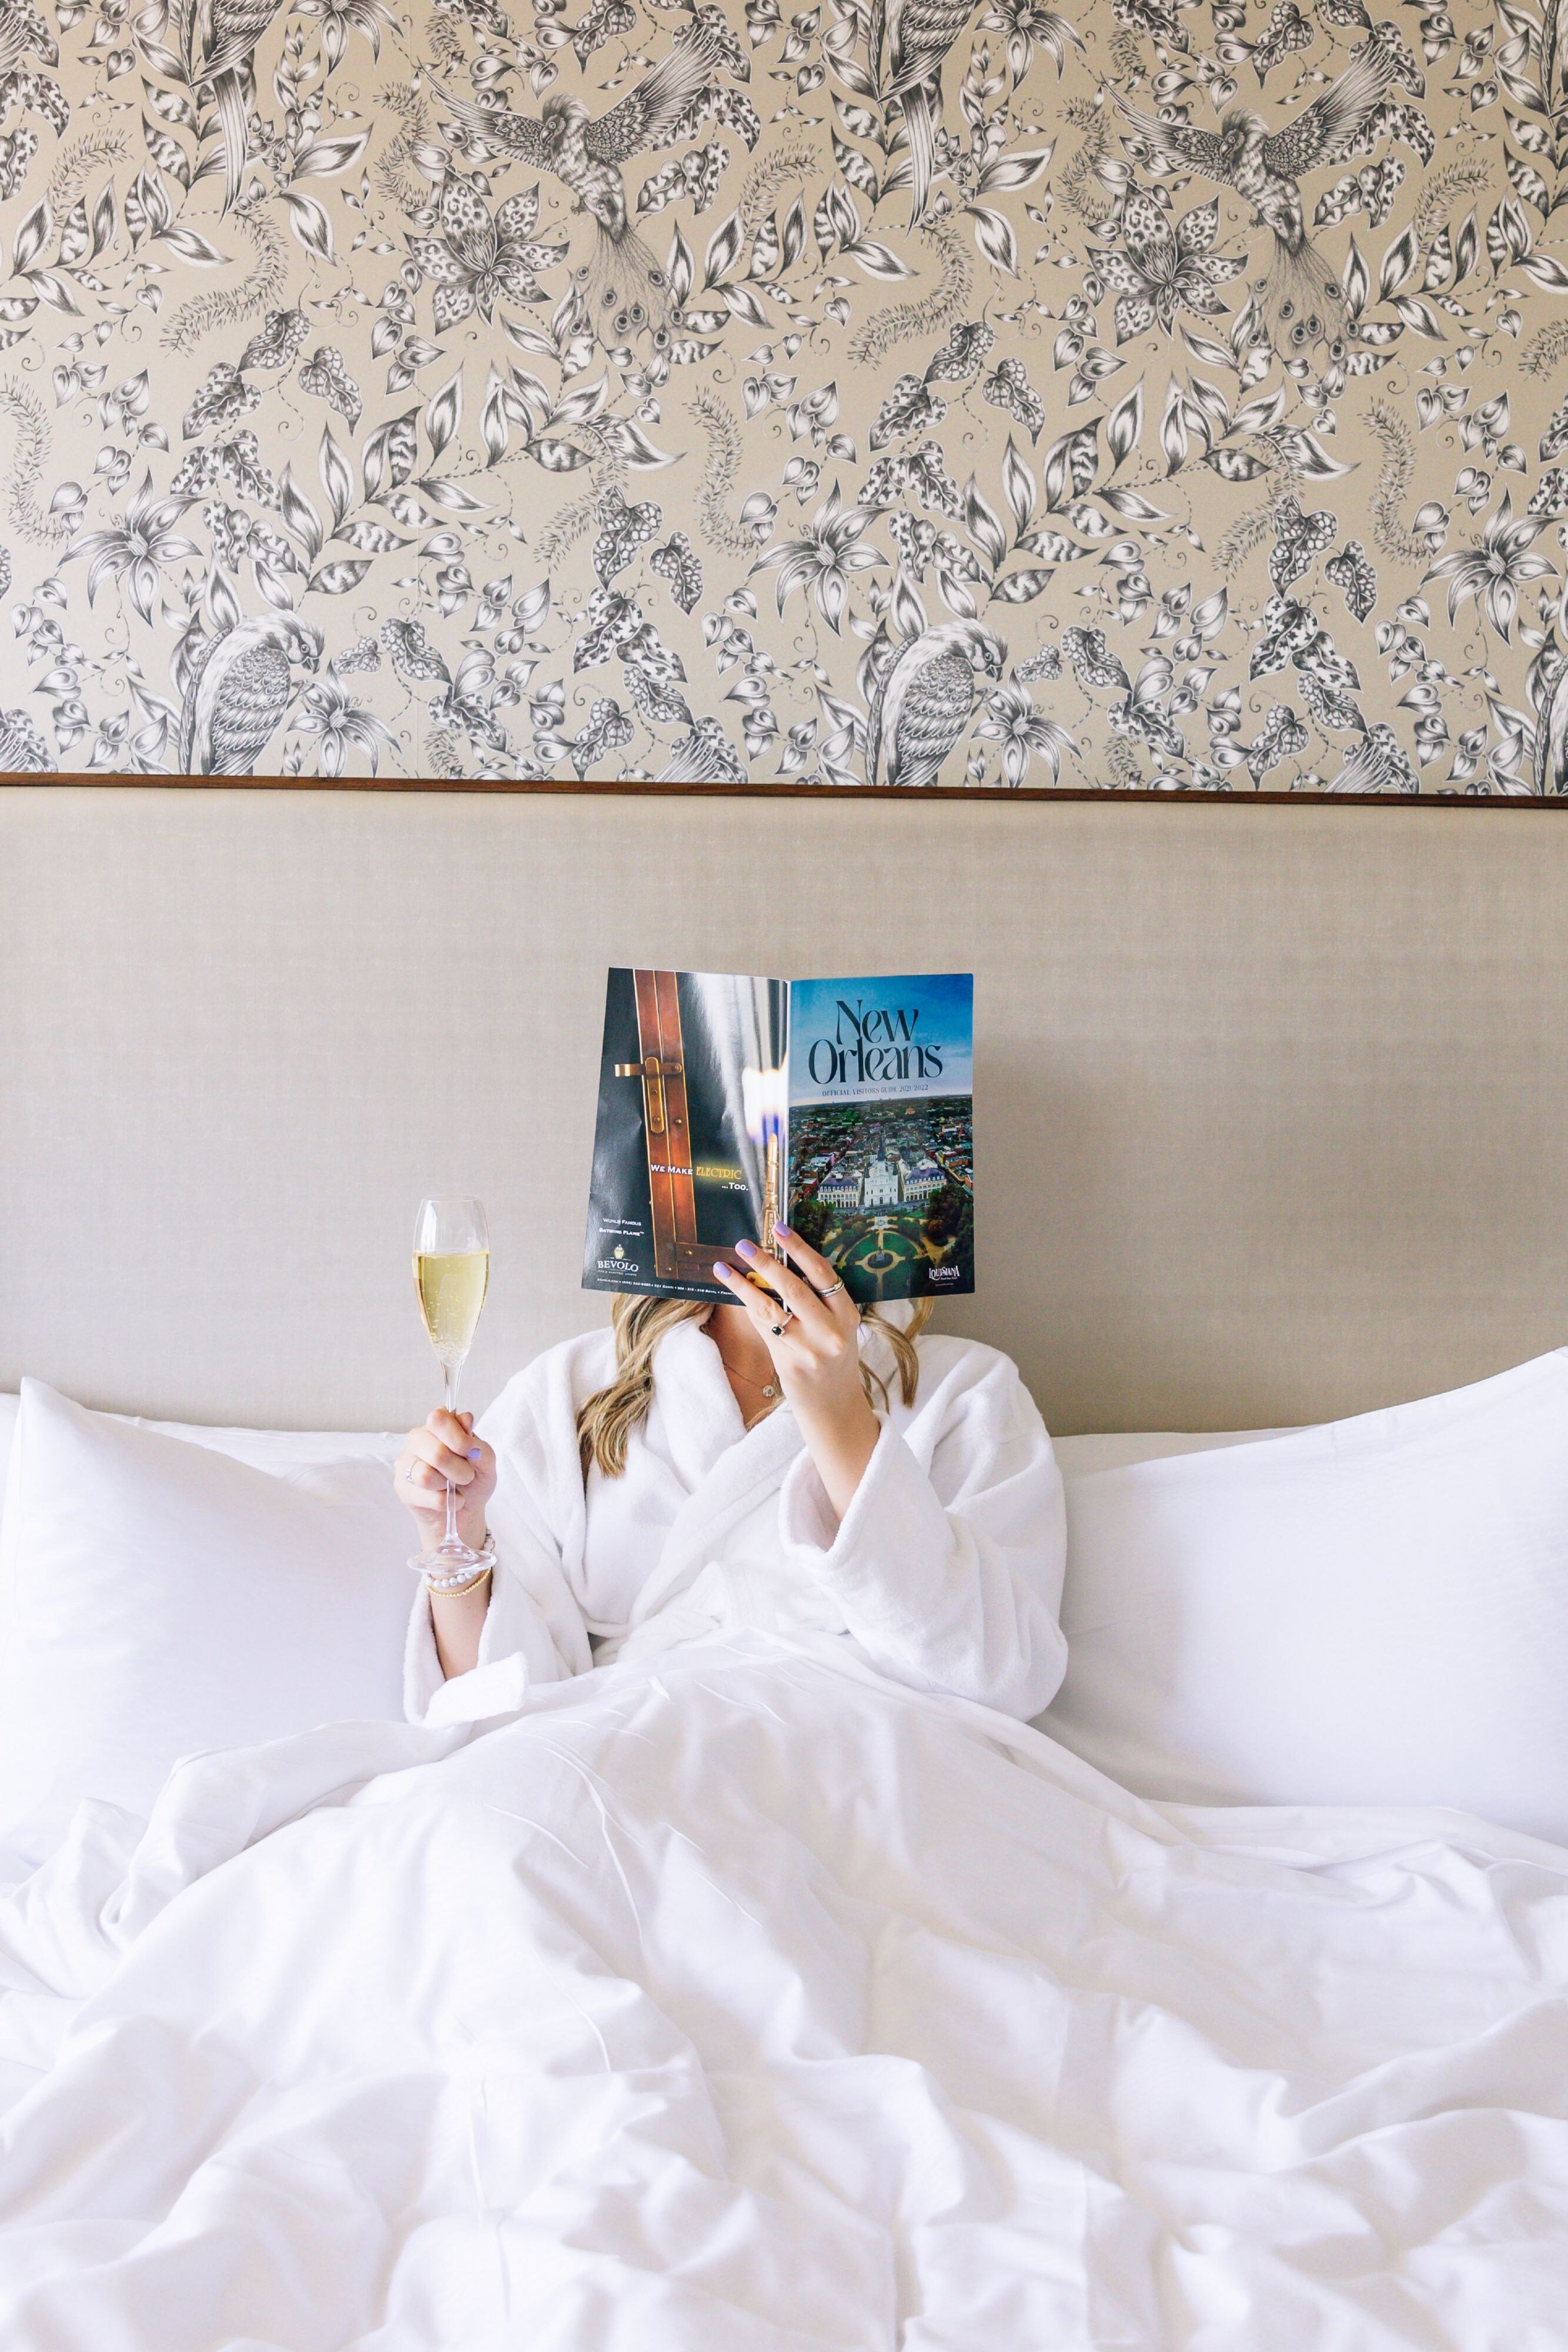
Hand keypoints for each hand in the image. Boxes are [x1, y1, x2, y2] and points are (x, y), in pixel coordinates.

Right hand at [396, 1409, 495, 1550]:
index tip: (471, 1452)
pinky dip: (445, 1502)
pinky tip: (448, 1500)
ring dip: (450, 1487)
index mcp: (438, 1425)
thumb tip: (466, 1421)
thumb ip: (478, 1443)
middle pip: (436, 1452)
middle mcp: (418, 1439)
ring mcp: (406, 1462)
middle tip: (467, 1476)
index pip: (438, 1418)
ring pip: (425, 1475)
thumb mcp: (486, 1462)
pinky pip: (425, 1496)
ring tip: (455, 1489)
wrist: (466, 1511)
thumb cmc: (475, 1481)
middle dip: (460, 1470)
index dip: (458, 1437)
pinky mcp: (402, 1487)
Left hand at [713, 1224, 879, 1523]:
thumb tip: (780, 1263)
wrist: (834, 1403)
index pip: (823, 1274)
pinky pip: (763, 1327)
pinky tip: (734, 1290)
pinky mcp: (788, 1362)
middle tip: (745, 1244)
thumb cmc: (834, 1357)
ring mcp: (808, 1348)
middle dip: (767, 1263)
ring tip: (726, 1266)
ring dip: (745, 1285)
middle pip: (795, 1288)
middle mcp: (830, 1331)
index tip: (780, 1229)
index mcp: (848, 1315)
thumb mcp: (838, 1327)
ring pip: (772, 1308)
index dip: (800, 1249)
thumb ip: (818, 1300)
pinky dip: (748, 1306)